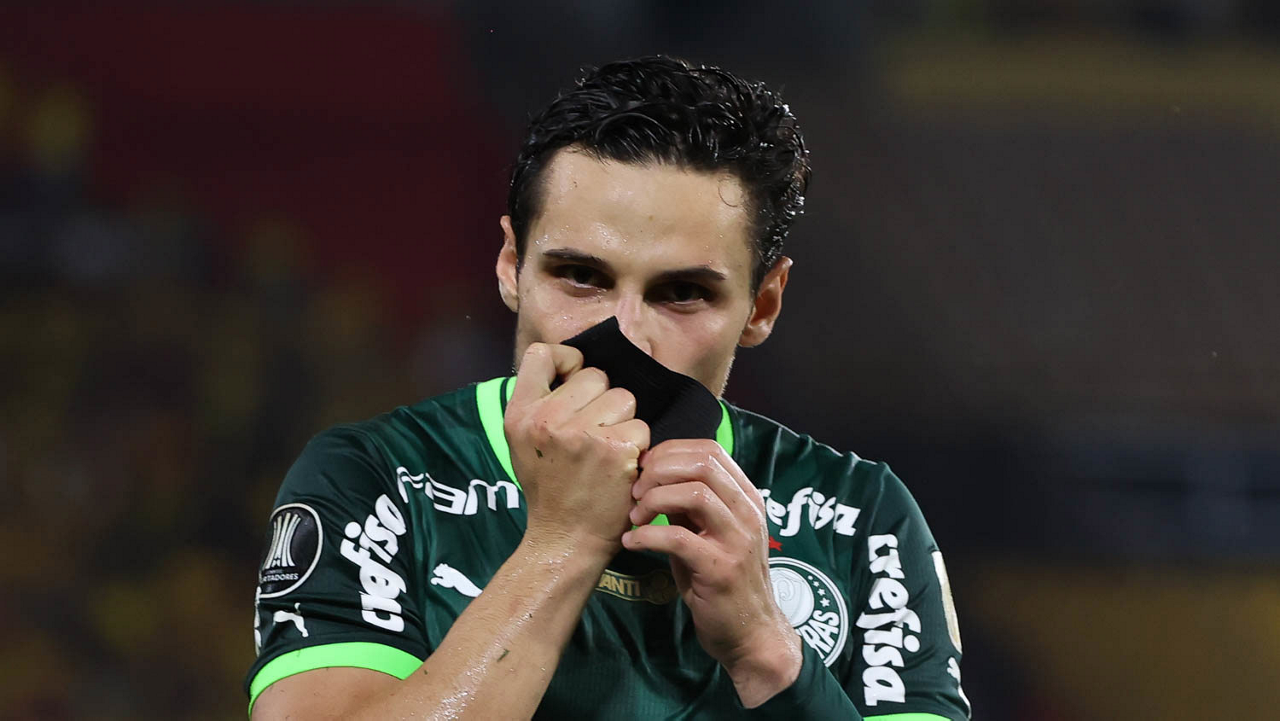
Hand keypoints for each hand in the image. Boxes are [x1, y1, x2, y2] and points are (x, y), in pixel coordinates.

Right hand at [504, 343, 649, 557]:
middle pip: (596, 376)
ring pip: (624, 397)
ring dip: (623, 422)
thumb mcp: (523, 444)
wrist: (565, 539)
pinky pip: (640, 425)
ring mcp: (582, 433)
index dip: (567, 362)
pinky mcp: (616, 447)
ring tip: (607, 451)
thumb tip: (575, 367)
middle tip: (593, 435)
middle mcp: (546, 419)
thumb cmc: (550, 489)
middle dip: (602, 400)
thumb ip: (541, 403)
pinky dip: (637, 445)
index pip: (543, 354)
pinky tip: (621, 466)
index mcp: (520, 415)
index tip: (574, 383)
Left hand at [623, 439, 802, 706]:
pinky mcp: (721, 569)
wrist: (749, 634)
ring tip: (635, 517)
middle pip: (703, 464)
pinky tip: (631, 542)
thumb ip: (688, 506)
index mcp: (746, 498)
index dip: (670, 452)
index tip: (644, 470)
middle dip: (659, 471)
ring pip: (694, 494)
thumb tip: (652, 477)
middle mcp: (748, 512)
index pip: (710, 451)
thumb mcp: (708, 534)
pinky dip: (647, 535)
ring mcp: (738, 540)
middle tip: (635, 492)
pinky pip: (678, 537)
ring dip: (654, 500)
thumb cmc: (722, 582)